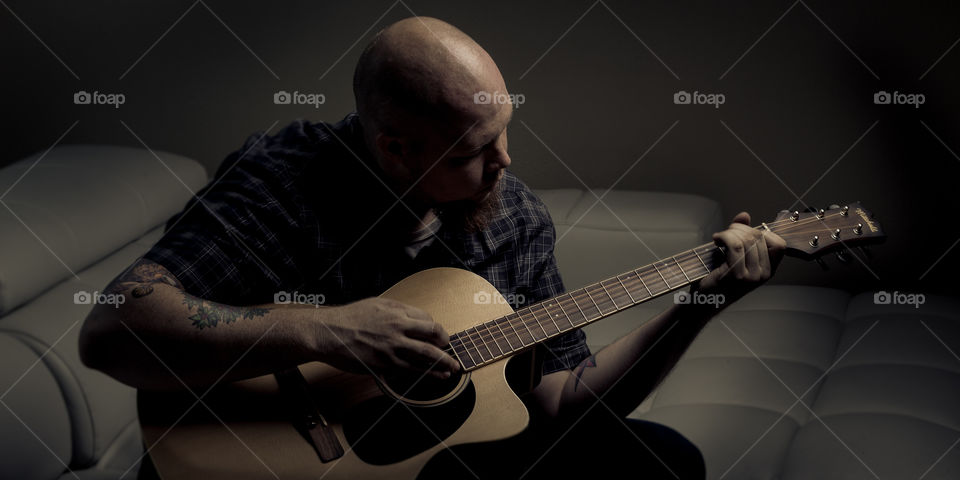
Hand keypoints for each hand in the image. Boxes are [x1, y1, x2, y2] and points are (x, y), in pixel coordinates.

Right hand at [314, 297, 459, 379]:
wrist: (329, 333)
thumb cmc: (351, 317)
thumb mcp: (378, 304)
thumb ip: (398, 311)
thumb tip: (416, 319)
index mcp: (398, 314)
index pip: (428, 322)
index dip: (437, 331)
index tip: (439, 337)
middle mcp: (398, 330)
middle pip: (433, 338)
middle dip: (447, 347)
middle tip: (453, 354)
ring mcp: (391, 349)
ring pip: (424, 358)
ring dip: (441, 364)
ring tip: (451, 369)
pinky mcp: (382, 365)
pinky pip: (408, 371)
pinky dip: (424, 374)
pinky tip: (433, 377)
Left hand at [695, 212, 786, 304]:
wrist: (702, 301)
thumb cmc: (717, 277)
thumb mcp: (734, 254)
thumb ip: (741, 235)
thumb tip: (744, 215)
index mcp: (768, 270)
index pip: (779, 244)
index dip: (762, 232)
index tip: (745, 234)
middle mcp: (763, 275)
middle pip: (759, 237)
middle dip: (739, 229)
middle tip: (725, 234)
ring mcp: (752, 277)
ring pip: (746, 239)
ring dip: (730, 232)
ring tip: (720, 238)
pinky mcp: (737, 276)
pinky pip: (734, 245)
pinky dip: (723, 237)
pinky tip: (716, 240)